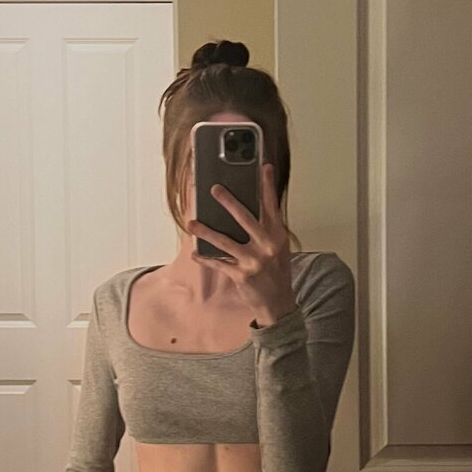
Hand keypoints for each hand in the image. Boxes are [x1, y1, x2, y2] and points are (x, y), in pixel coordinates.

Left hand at [186, 163, 297, 324]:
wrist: (279, 304)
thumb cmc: (276, 272)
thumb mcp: (277, 248)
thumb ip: (266, 230)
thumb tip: (242, 211)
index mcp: (278, 236)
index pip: (272, 206)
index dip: (267, 186)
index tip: (264, 167)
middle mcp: (267, 246)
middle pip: (245, 218)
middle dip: (228, 202)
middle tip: (214, 189)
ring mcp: (253, 261)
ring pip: (225, 242)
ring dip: (206, 231)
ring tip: (192, 223)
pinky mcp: (241, 275)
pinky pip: (219, 263)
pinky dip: (205, 258)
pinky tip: (195, 253)